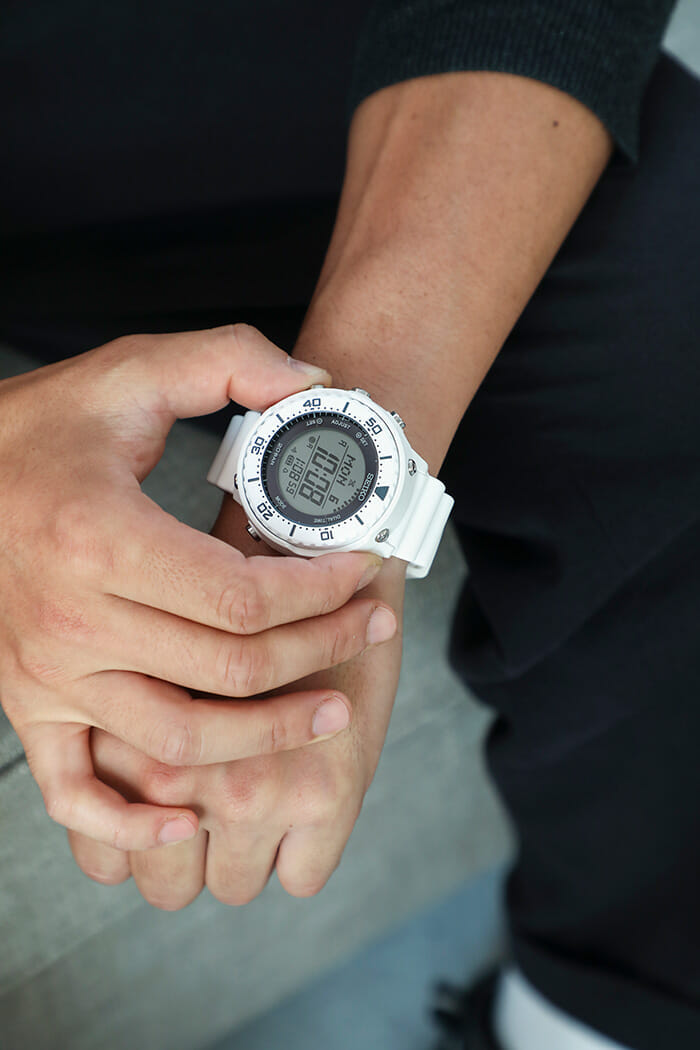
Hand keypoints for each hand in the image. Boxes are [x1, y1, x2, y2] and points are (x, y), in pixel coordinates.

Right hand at [0, 324, 395, 849]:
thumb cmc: (40, 430)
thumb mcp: (132, 370)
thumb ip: (230, 358)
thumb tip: (315, 385)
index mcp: (102, 540)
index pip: (242, 597)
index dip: (320, 591)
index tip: (360, 570)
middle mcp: (71, 621)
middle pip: (228, 669)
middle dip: (320, 652)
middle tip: (371, 627)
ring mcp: (47, 675)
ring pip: (178, 741)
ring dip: (267, 738)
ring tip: (330, 712)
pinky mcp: (29, 703)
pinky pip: (76, 792)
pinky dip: (134, 821)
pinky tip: (191, 817)